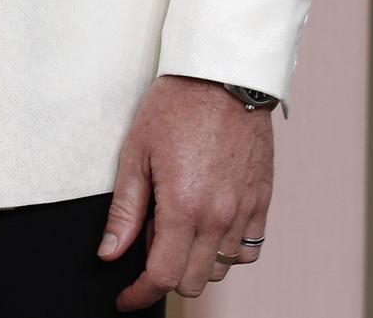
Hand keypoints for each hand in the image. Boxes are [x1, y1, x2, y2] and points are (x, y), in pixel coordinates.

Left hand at [101, 75, 273, 308]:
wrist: (223, 76)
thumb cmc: (174, 107)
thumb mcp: (135, 153)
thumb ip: (125, 211)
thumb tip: (109, 253)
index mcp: (183, 208)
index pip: (163, 276)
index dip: (140, 294)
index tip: (126, 298)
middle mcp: (219, 217)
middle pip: (193, 281)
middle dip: (165, 276)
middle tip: (148, 241)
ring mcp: (245, 211)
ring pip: (221, 268)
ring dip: (195, 262)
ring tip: (176, 226)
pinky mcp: (262, 201)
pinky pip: (249, 249)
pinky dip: (226, 250)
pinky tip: (208, 224)